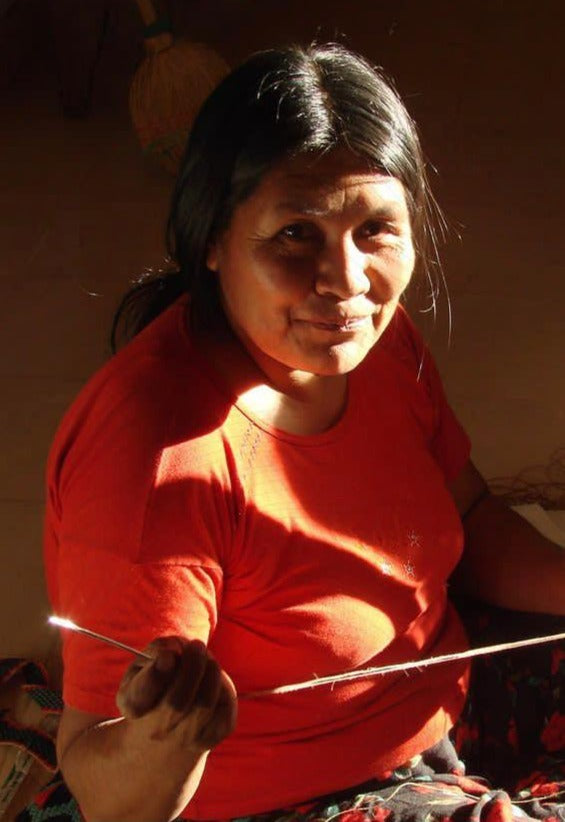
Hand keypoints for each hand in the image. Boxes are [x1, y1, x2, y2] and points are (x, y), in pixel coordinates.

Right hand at [116, 637, 236, 751]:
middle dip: (192, 666)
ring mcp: (186, 738)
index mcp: (134, 706)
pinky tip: (212, 678)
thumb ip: (157, 650)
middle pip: (177, 702)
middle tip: (196, 645)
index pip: (141, 696)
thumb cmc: (157, 684)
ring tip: (205, 659)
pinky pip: (224, 703)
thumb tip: (173, 652)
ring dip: (209, 671)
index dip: (156, 675)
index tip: (168, 657)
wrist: (169, 728)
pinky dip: (222, 683)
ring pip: (204, 703)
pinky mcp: (214, 734)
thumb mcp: (146, 663)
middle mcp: (157, 730)